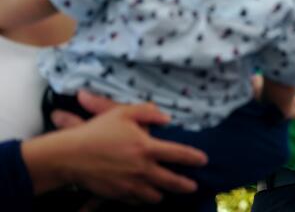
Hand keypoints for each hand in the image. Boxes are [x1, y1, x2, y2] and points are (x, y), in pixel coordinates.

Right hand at [40, 91, 207, 201]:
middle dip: (186, 185)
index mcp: (147, 148)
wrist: (69, 156)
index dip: (194, 158)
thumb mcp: (124, 113)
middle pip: (172, 182)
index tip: (204, 160)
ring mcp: (130, 185)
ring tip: (168, 192)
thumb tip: (166, 118)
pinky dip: (142, 199)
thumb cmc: (97, 131)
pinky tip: (145, 195)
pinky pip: (135, 201)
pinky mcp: (117, 195)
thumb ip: (148, 112)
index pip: (179, 154)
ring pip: (154, 196)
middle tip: (194, 186)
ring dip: (163, 193)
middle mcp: (142, 170)